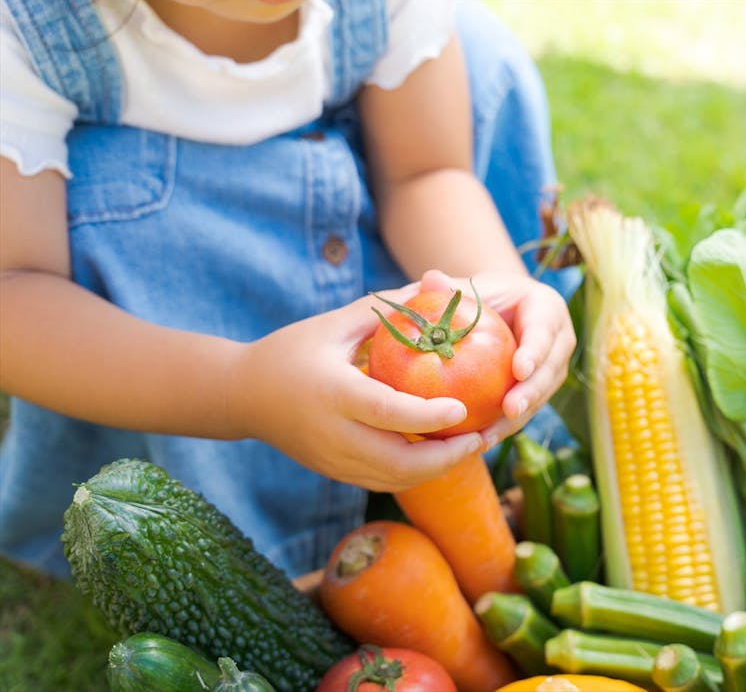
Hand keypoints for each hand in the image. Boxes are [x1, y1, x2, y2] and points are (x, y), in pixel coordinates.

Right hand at [225, 285, 484, 491]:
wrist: (241, 396)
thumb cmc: (291, 350)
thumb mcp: (333, 325)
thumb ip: (383, 310)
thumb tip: (432, 287)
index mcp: (333, 394)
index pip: (387, 413)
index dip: (428, 417)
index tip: (464, 409)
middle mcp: (333, 434)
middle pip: (398, 463)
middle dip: (446, 457)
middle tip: (480, 437)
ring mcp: (333, 459)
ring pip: (394, 479)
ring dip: (436, 469)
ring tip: (469, 446)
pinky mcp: (334, 472)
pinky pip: (382, 481)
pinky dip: (415, 472)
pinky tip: (439, 454)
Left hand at [416, 269, 576, 448]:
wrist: (495, 312)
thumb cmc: (482, 296)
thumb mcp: (469, 288)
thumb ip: (450, 288)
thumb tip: (430, 279)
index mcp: (547, 309)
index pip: (544, 330)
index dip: (535, 351)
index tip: (519, 370)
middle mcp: (558, 341)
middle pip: (549, 370)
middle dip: (532, 392)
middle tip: (510, 410)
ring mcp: (551, 369)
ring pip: (540, 397)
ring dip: (517, 419)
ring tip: (490, 435)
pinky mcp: (539, 391)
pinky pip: (524, 411)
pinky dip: (503, 427)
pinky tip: (480, 442)